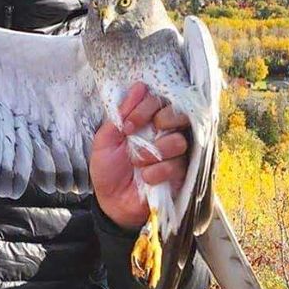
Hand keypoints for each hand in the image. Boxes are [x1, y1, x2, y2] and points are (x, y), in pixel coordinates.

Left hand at [89, 82, 190, 230]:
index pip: (158, 99)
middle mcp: (164, 133)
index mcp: (147, 121)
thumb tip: (139, 86)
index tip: (126, 125)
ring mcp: (175, 153)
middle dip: (159, 121)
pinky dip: (159, 171)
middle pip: (179, 113)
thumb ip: (121, 113)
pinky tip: (147, 178)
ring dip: (154, 151)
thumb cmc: (108, 169)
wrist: (111, 202)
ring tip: (138, 162)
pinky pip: (179, 164)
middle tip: (138, 135)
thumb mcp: (105, 139)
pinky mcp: (182, 174)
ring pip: (179, 140)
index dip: (144, 108)